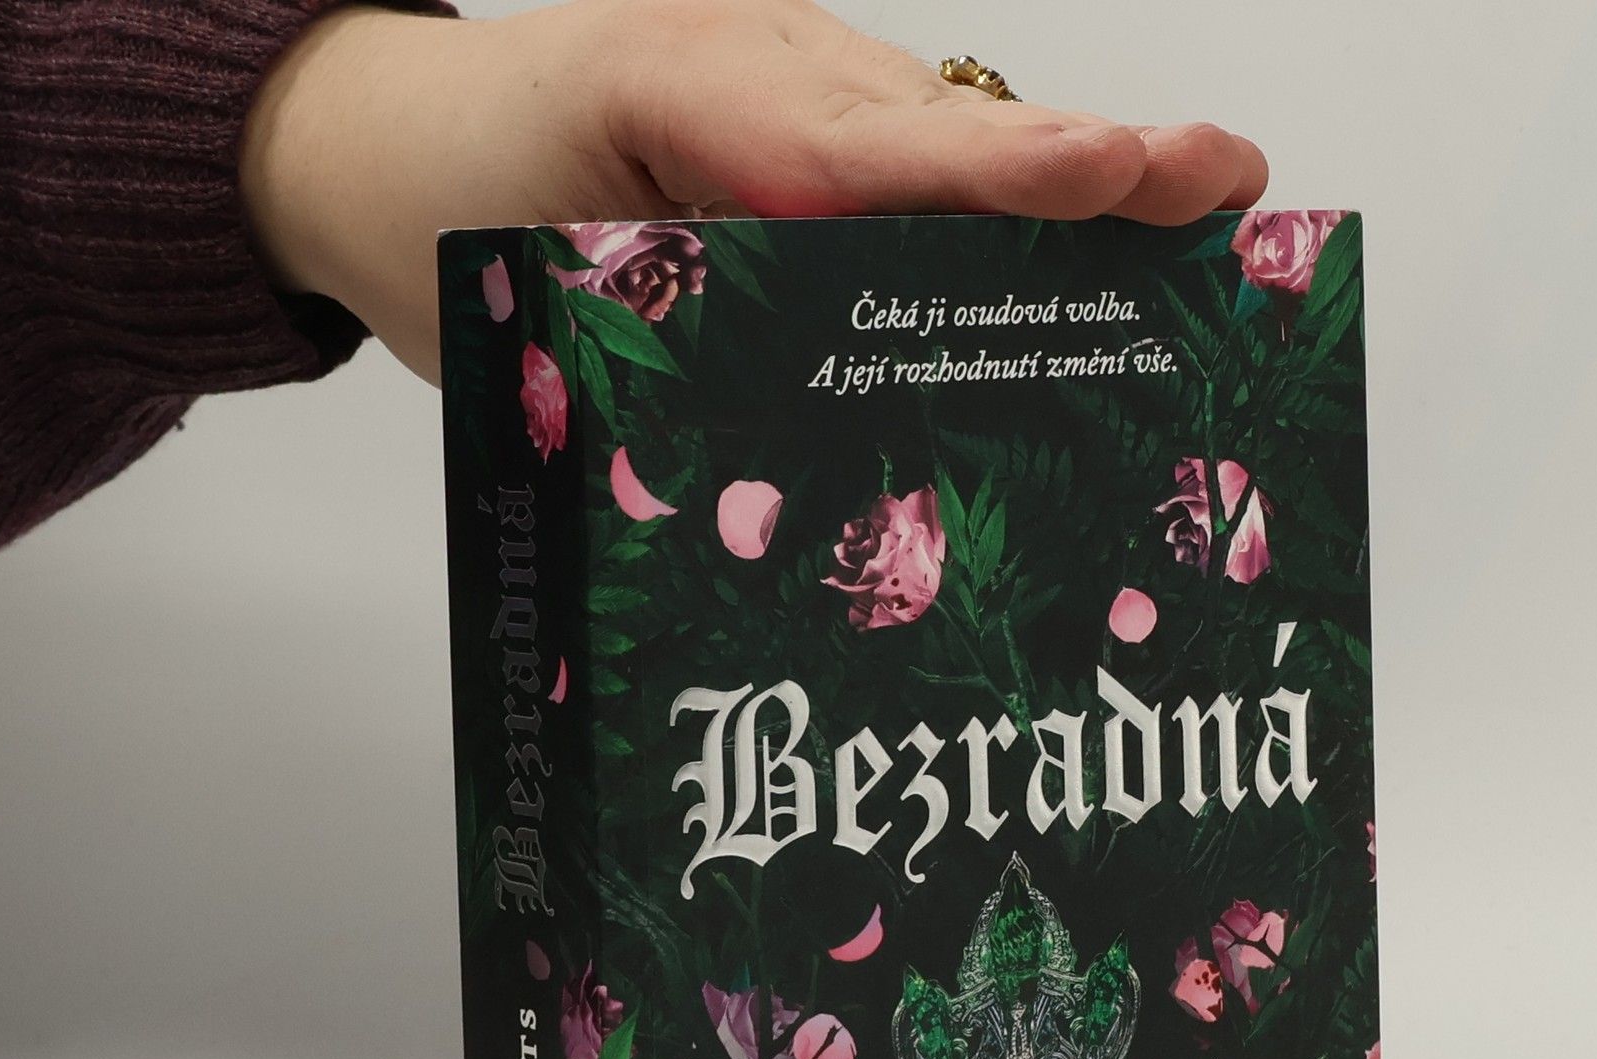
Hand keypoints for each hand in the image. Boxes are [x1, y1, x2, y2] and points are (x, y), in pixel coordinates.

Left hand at [241, 0, 1267, 382]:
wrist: (380, 139)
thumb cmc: (443, 209)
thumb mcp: (527, 293)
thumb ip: (666, 338)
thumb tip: (810, 452)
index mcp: (683, 91)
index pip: (856, 149)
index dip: (990, 173)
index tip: (1105, 170)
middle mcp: (762, 68)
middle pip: (941, 127)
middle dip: (1080, 163)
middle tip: (1216, 181)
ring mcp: (790, 82)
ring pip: (943, 135)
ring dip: (1065, 180)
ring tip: (1199, 200)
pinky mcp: (801, 119)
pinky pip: (912, 156)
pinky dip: (1000, 201)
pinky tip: (1095, 230)